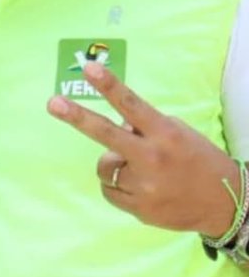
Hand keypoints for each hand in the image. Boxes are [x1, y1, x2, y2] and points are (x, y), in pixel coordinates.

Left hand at [47, 62, 240, 237]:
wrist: (224, 203)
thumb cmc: (196, 160)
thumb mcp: (178, 134)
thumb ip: (145, 128)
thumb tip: (115, 125)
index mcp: (165, 134)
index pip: (132, 105)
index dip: (109, 86)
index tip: (89, 69)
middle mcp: (151, 157)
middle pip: (105, 133)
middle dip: (77, 117)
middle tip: (52, 103)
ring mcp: (142, 185)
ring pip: (104, 166)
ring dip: (116, 165)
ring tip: (144, 172)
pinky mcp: (136, 207)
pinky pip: (109, 190)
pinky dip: (119, 187)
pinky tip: (143, 189)